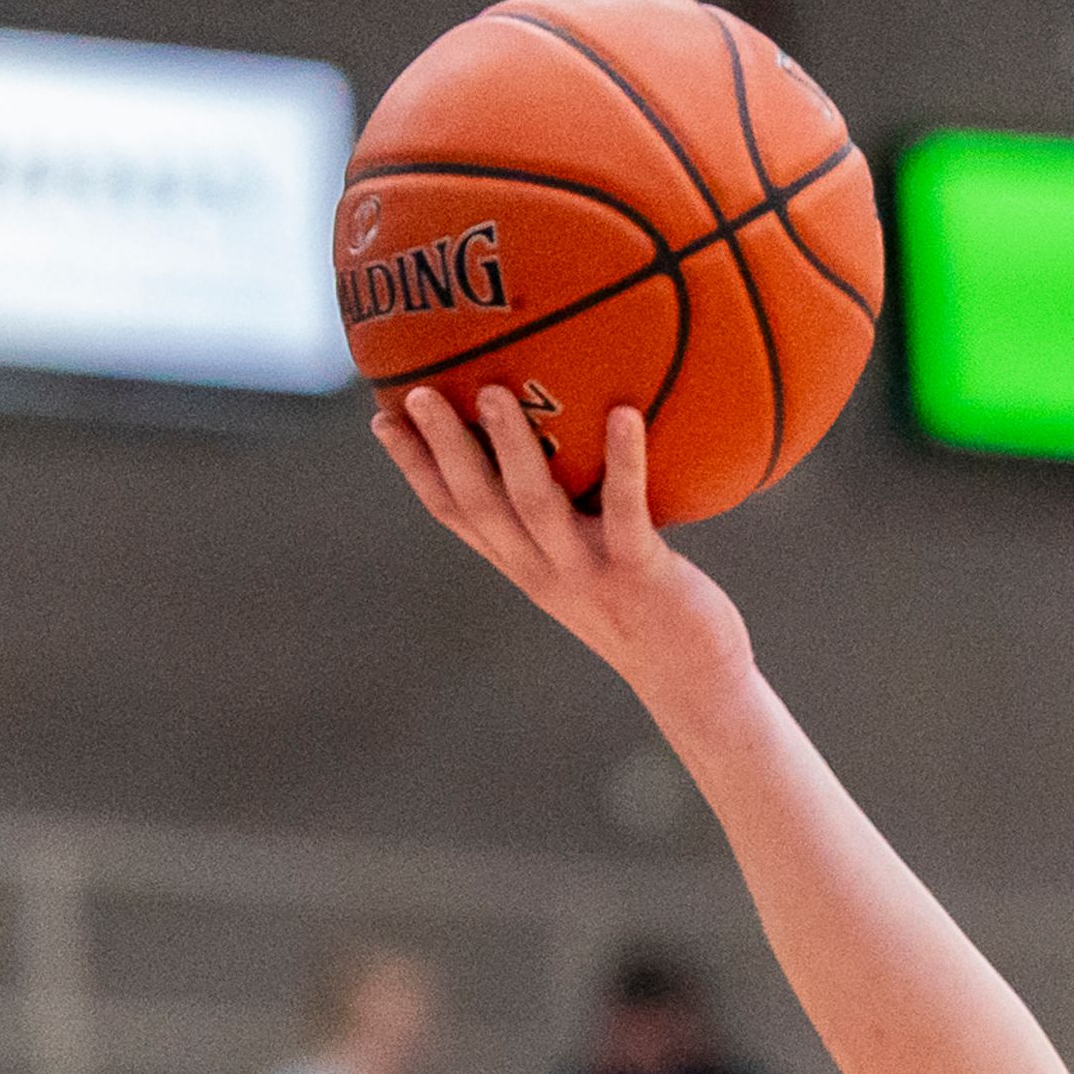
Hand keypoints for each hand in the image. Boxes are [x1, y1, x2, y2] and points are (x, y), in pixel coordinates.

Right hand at [374, 388, 755, 718]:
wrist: (692, 681)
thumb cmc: (648, 609)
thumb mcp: (591, 563)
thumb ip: (569, 514)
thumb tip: (568, 440)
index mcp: (524, 565)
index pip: (455, 515)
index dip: (415, 469)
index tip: (381, 419)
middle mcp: (542, 571)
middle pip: (479, 506)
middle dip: (442, 450)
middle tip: (419, 392)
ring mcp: (587, 574)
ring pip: (534, 507)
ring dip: (511, 450)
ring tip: (493, 393)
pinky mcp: (638, 575)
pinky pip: (625, 512)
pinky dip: (624, 462)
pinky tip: (625, 412)